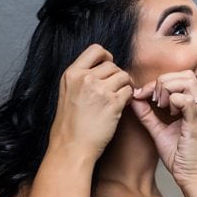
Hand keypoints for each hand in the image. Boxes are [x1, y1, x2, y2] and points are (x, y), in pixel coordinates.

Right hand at [50, 44, 133, 160]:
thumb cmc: (69, 125)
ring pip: (123, 76)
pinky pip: (129, 91)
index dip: (106, 57)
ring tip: (116, 99)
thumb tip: (102, 68)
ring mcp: (99, 90)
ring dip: (123, 87)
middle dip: (116, 76)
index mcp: (71, 74)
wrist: (70, 147)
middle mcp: (85, 78)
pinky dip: (128, 99)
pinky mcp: (112, 103)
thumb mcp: (67, 94)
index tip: (107, 68)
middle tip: (112, 91)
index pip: (96, 49)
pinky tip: (119, 107)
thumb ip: (81, 78)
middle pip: (112, 65)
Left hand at [130, 70, 196, 189]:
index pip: (182, 77)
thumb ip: (147, 114)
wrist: (190, 176)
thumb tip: (134, 98)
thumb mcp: (158, 130)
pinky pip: (187, 101)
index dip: (159, 81)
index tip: (142, 94)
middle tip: (152, 99)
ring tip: (160, 105)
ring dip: (167, 89)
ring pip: (187, 82)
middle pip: (186, 75)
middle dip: (163, 82)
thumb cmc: (178, 156)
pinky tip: (167, 111)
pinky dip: (173, 100)